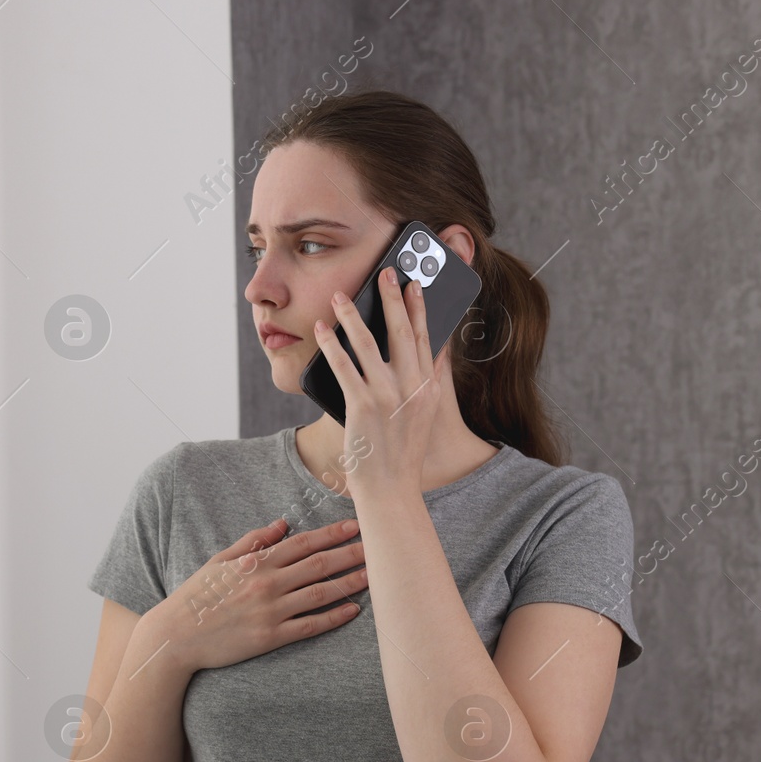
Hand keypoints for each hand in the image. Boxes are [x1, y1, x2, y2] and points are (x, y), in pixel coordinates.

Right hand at [155, 516, 368, 670]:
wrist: (177, 635)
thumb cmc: (197, 595)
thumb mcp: (221, 560)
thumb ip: (254, 541)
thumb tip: (283, 524)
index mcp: (256, 562)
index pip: (304, 543)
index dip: (332, 533)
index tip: (355, 525)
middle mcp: (267, 584)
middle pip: (319, 564)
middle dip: (351, 553)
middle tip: (379, 546)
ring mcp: (270, 611)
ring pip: (320, 593)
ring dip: (350, 583)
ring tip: (375, 575)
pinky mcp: (270, 638)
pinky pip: (310, 626)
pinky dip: (333, 617)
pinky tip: (353, 611)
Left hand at [312, 266, 451, 500]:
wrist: (391, 489)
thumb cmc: (403, 452)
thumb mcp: (426, 412)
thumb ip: (433, 377)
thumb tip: (440, 345)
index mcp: (427, 387)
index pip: (424, 337)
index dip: (419, 307)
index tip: (412, 283)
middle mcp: (410, 388)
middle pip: (400, 332)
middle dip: (391, 299)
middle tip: (383, 272)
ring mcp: (386, 396)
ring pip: (368, 345)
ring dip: (353, 316)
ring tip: (339, 296)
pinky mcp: (361, 406)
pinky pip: (343, 367)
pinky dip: (330, 345)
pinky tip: (321, 330)